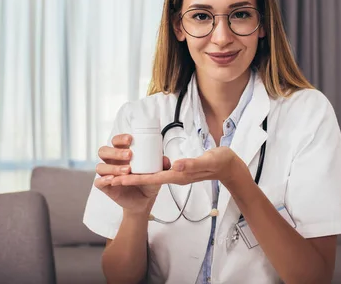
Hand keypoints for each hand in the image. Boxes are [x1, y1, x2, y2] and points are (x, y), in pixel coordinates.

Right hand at [94, 134, 171, 214]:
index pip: (116, 141)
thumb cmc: (147, 181)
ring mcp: (107, 174)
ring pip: (100, 166)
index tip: (130, 139)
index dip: (120, 138)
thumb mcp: (157, 172)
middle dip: (115, 151)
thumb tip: (165, 159)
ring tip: (127, 170)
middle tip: (129, 155)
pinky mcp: (105, 187)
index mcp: (122, 153)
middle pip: (104, 151)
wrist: (144, 200)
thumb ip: (162, 164)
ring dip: (113, 167)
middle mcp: (112, 161)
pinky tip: (113, 180)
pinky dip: (104, 180)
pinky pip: (98, 182)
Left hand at [109, 146, 247, 187]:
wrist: (231, 167)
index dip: (135, 178)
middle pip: (148, 179)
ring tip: (118, 173)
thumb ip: (192, 163)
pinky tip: (141, 165)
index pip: (153, 178)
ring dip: (136, 175)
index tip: (118, 179)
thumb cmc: (221, 162)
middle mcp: (176, 176)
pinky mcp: (180, 171)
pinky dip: (147, 171)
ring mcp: (178, 174)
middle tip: (109, 178)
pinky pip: (160, 172)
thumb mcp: (208, 160)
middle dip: (129, 179)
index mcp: (180, 175)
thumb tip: (174, 165)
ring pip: (152, 176)